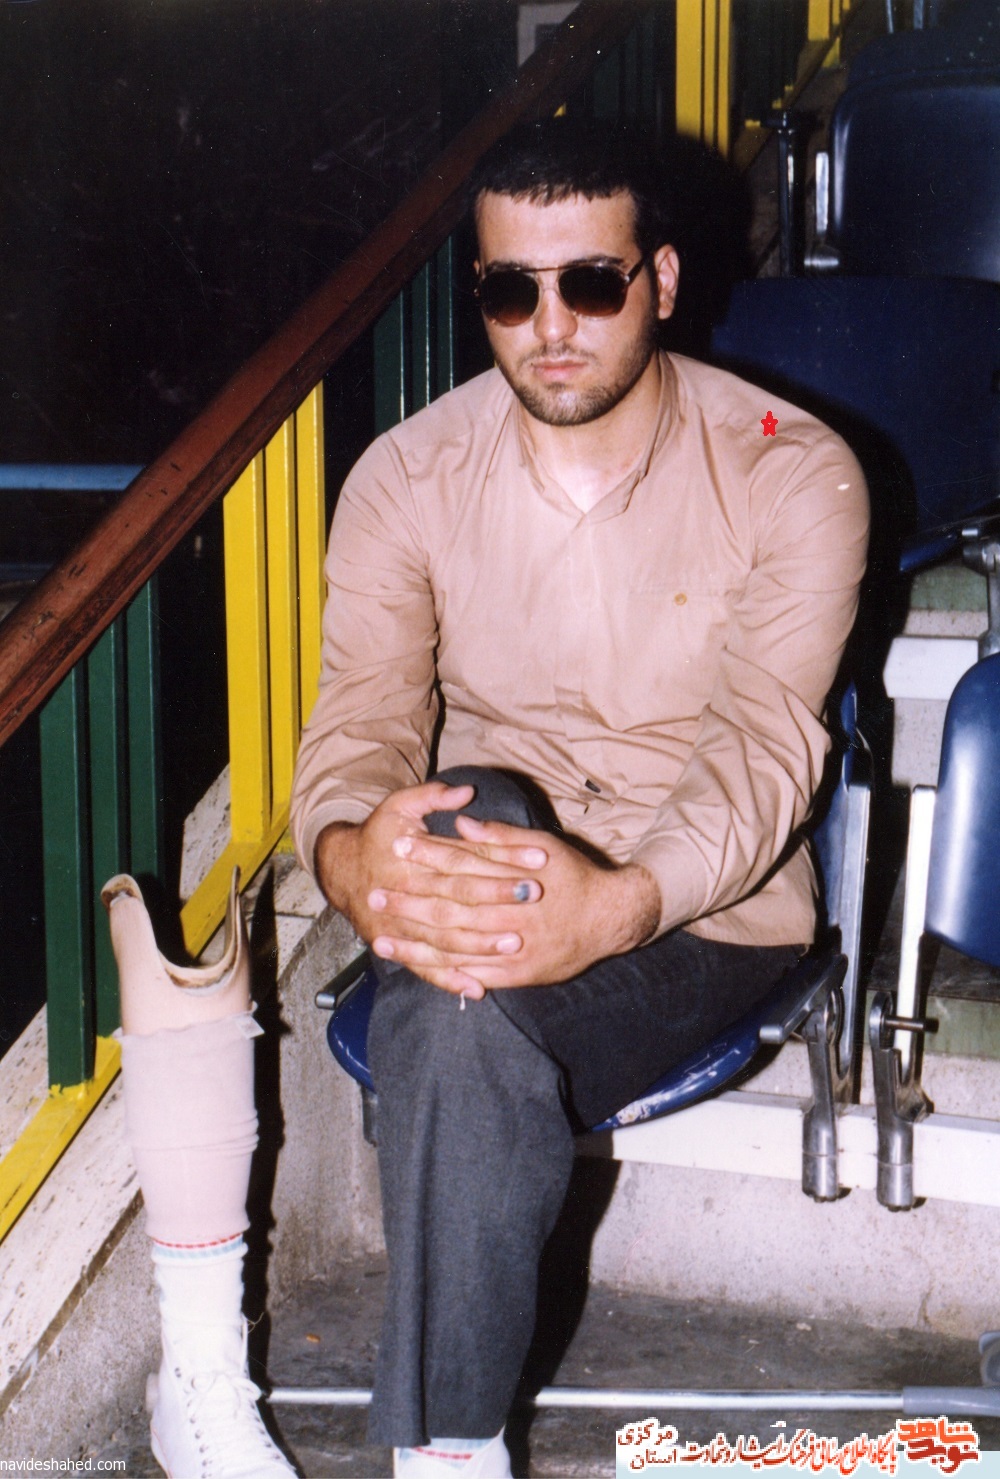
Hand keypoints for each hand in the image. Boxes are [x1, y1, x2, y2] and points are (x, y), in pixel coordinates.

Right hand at [313, 783, 555, 996]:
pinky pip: (426, 968)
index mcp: (411, 859)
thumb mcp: (399, 806)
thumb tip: (467, 792)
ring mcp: (401, 926)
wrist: (340, 869)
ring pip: (445, 939)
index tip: (539, 858)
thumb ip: (432, 797)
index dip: (503, 858)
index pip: (465, 859)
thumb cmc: (378, 834)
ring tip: (516, 943)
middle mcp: (407, 894)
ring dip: (481, 943)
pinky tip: (478, 988)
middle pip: (458, 900)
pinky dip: (451, 980)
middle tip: (535, 897)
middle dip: (498, 899)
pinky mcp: (400, 948)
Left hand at [364, 814, 661, 996]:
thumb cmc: (575, 876)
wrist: (612, 918)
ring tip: (381, 940)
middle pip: (449, 910)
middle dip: (408, 905)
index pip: (460, 866)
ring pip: (455, 949)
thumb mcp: (543, 846)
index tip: (396, 848)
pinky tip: (420, 970)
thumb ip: (500, 837)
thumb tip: (460, 821)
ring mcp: (514, 952)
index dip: (426, 856)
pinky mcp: (520, 975)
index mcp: (513, 882)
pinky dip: (447, 974)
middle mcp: (510, 919)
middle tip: (373, 898)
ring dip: (415, 945)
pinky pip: (477, 976)